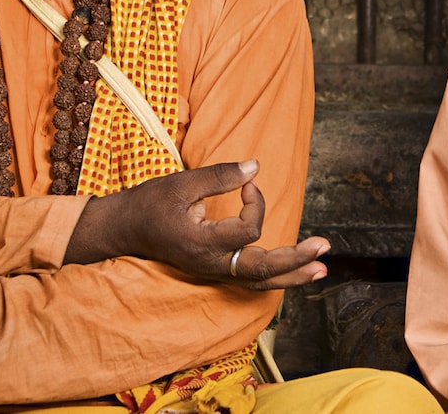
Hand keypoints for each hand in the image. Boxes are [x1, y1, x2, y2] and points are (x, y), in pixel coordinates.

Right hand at [67, 159, 329, 289]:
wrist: (122, 229)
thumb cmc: (149, 203)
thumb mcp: (181, 183)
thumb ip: (219, 176)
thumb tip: (256, 167)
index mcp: (202, 243)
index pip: (247, 231)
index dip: (257, 203)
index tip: (249, 183)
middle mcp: (210, 263)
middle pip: (261, 269)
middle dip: (296, 260)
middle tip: (325, 248)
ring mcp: (212, 271)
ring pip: (258, 281)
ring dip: (291, 275)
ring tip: (320, 270)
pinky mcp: (213, 269)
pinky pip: (248, 280)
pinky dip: (273, 278)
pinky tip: (293, 274)